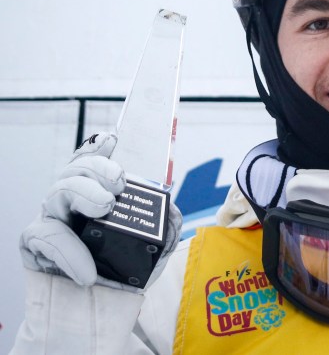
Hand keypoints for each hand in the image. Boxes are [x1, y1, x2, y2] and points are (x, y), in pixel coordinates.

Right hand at [19, 133, 181, 291]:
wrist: (98, 310)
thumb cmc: (123, 273)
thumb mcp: (154, 250)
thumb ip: (168, 228)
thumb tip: (173, 211)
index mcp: (100, 194)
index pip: (95, 162)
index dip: (99, 147)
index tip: (113, 138)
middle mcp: (74, 200)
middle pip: (77, 169)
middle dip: (98, 168)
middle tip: (119, 183)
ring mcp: (54, 219)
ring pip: (58, 190)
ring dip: (84, 193)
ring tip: (106, 207)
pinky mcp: (36, 245)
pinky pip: (46, 237)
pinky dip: (69, 251)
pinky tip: (87, 270)